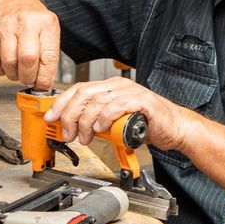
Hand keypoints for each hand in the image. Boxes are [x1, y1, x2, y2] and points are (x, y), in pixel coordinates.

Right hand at [0, 0, 59, 88]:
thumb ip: (49, 56)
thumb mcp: (48, 31)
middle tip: (28, 78)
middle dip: (28, 77)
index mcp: (46, 23)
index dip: (44, 78)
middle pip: (27, 59)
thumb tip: (44, 85)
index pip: (48, 57)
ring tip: (16, 70)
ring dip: (13, 74)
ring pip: (8, 62)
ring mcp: (6, 25)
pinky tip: (4, 65)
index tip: (42, 86)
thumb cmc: (32, 20)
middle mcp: (26, 22)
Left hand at [44, 76, 190, 150]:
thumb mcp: (113, 123)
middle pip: (84, 94)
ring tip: (85, 137)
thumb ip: (95, 121)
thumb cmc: (145, 125)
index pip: (79, 89)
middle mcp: (118, 86)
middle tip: (68, 133)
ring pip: (98, 101)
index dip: (61, 103)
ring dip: (85, 122)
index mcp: (110, 88)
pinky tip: (100, 129)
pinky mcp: (142, 101)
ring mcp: (131, 92)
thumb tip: (71, 127)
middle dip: (70, 115)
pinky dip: (105, 118)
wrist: (174, 128)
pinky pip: (117, 106)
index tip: (50, 118)